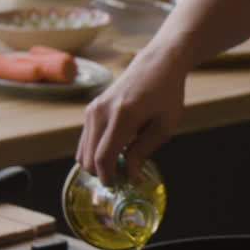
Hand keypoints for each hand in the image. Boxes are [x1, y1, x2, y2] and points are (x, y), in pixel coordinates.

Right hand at [75, 45, 187, 184]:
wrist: (156, 64)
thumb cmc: (166, 94)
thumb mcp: (164, 126)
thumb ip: (143, 152)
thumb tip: (131, 177)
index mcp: (123, 116)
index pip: (103, 157)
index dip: (108, 177)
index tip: (118, 186)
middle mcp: (101, 112)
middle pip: (88, 158)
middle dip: (102, 173)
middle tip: (122, 176)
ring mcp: (93, 109)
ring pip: (83, 150)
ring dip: (98, 162)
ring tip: (121, 161)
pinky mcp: (91, 108)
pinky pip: (86, 139)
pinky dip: (96, 150)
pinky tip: (116, 148)